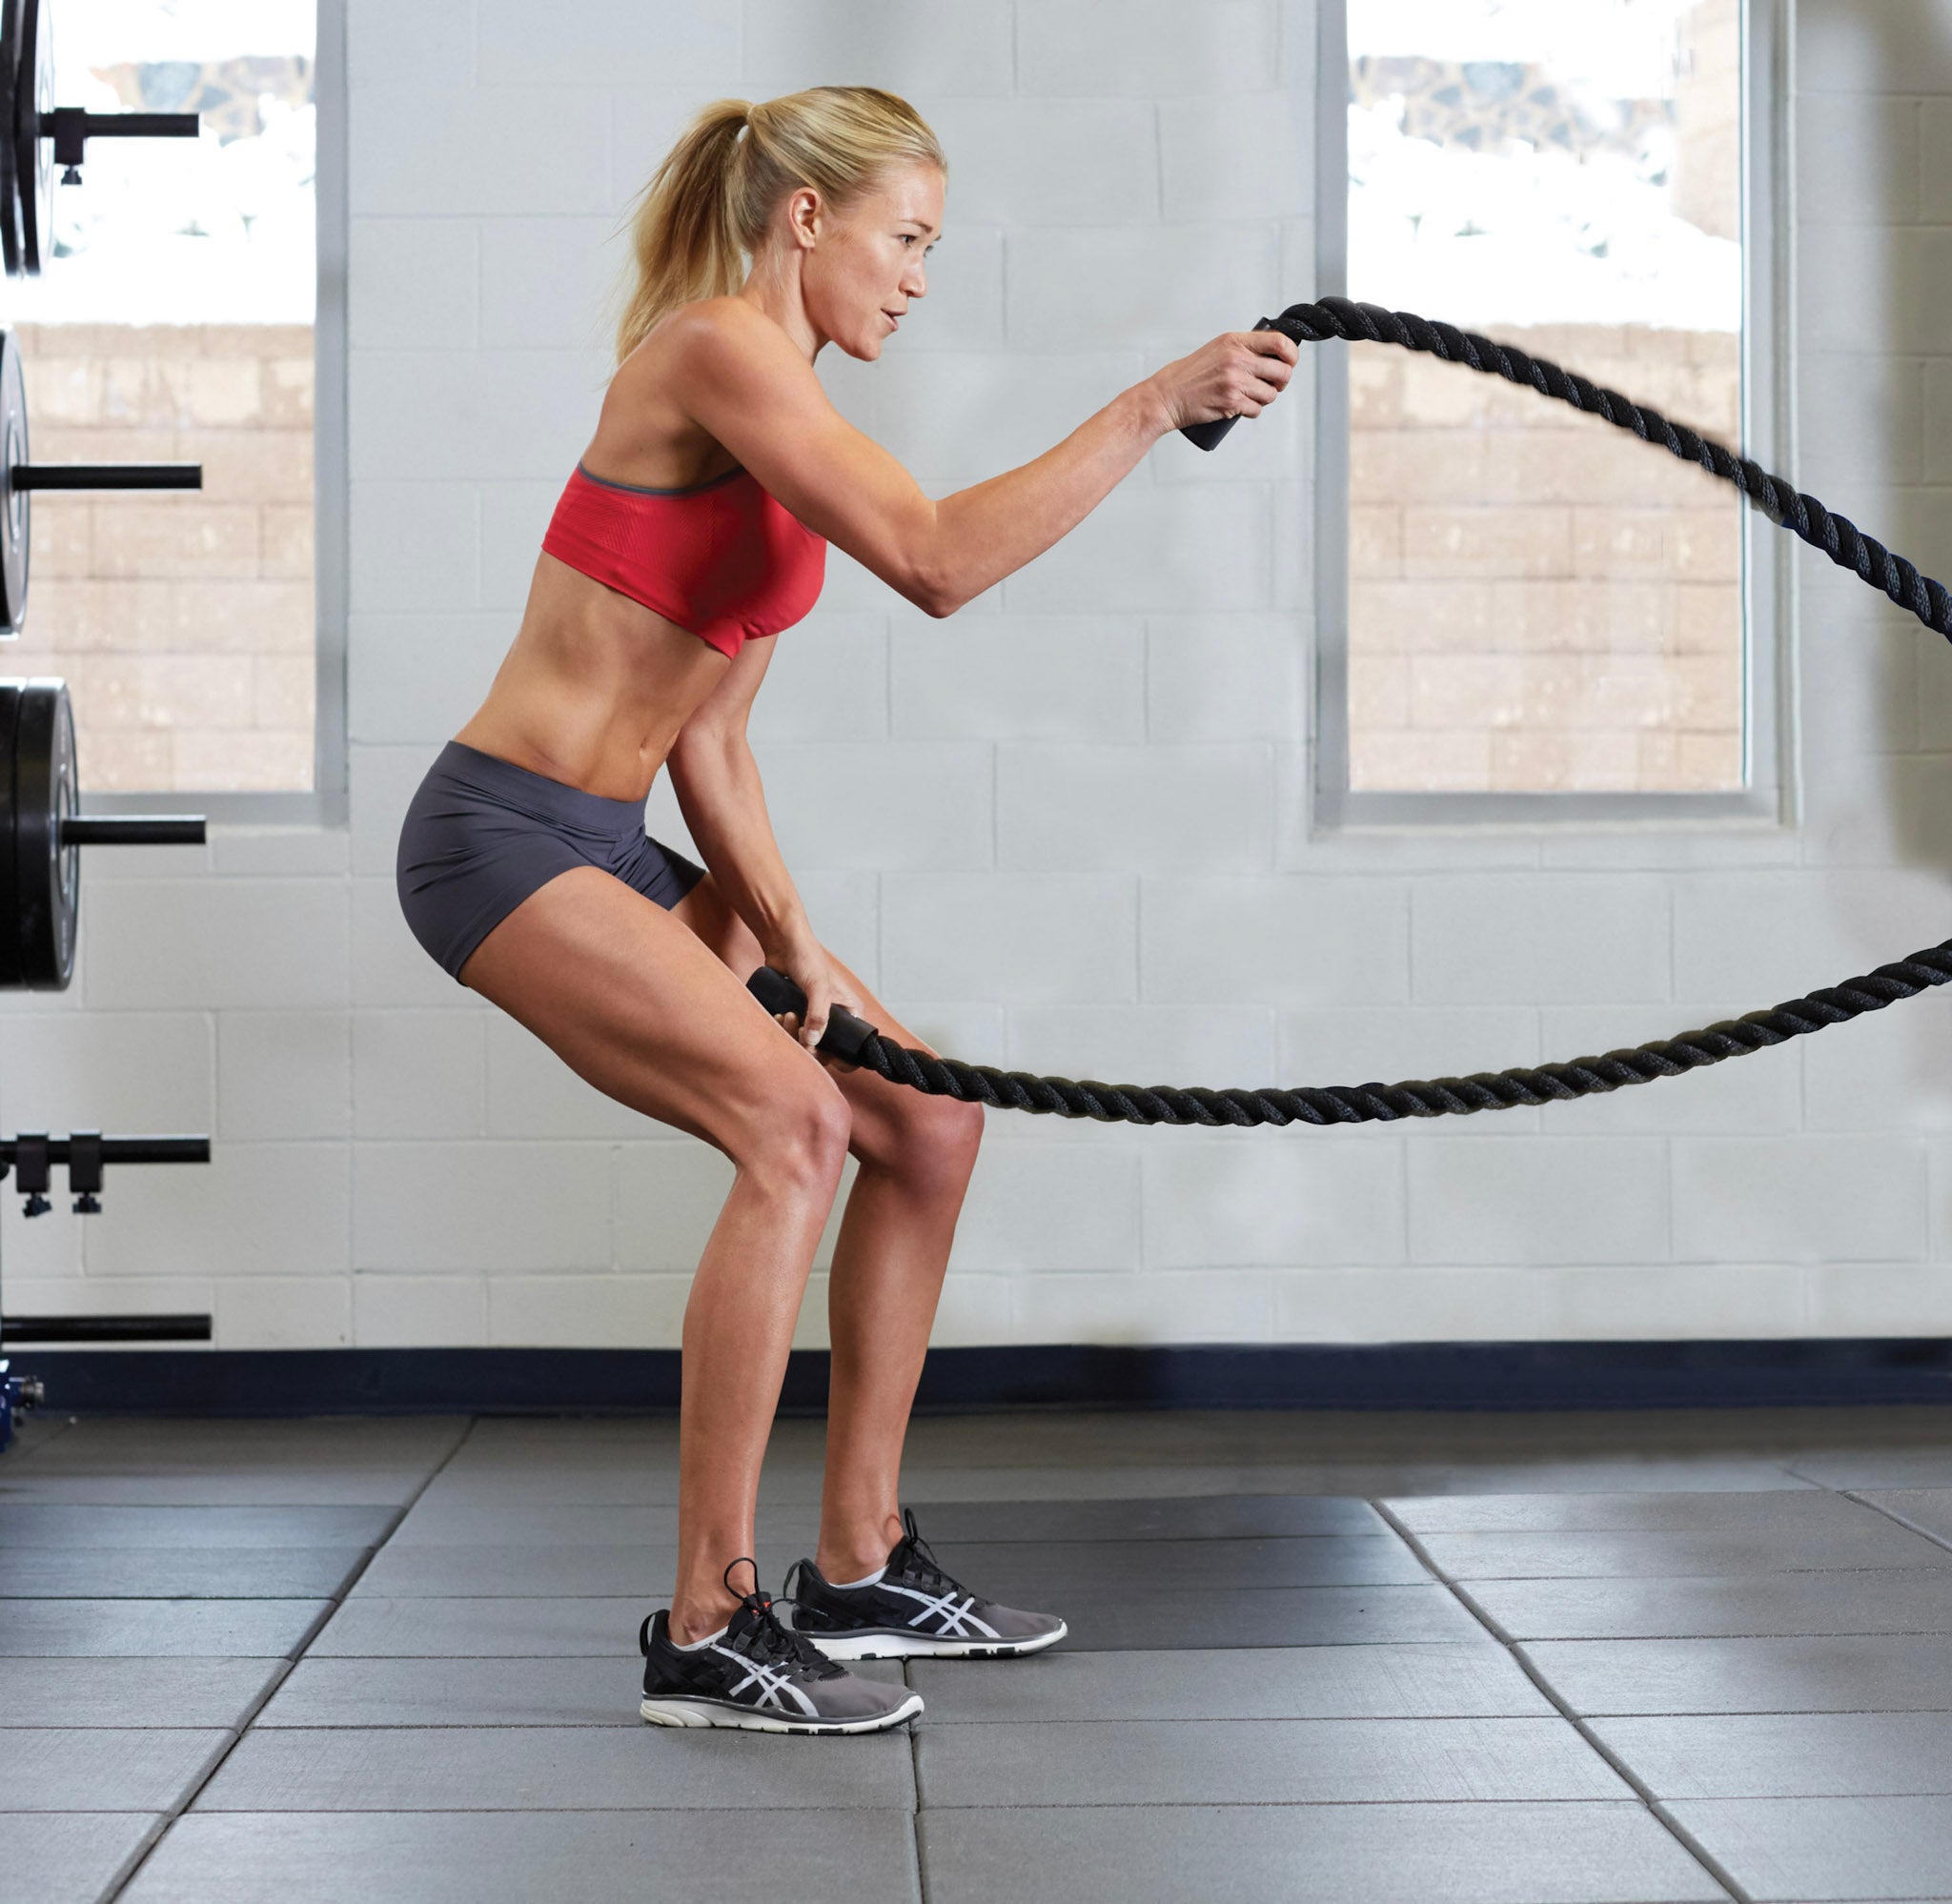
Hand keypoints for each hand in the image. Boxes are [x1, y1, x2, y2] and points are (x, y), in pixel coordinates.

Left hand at [760, 936, 861, 1068]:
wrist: (783, 944)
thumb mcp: (817, 986)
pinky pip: (792, 1034)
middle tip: (797, 1029)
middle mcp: (836, 1017)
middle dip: (808, 1045)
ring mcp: (816, 1017)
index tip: (820, 1051)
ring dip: (792, 1034)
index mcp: (850, 1011)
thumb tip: (812, 1042)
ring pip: (806, 1043)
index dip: (839, 1057)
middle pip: (826, 1050)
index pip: (853, 1046)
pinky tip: (779, 1016)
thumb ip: (818, 1015)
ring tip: (785, 1015)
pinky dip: (784, 1030)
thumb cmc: (807, 958)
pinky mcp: (798, 1014)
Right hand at [1142, 328, 1300, 434]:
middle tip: (1272, 384)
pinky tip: (1238, 406)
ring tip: (1249, 396)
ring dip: (1264, 398)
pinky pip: (1256, 409)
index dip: (1292, 354)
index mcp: (1235, 341)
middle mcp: (1237, 359)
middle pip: (1282, 372)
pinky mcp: (1231, 402)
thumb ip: (1243, 348)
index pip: (1280, 342)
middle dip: (1281, 382)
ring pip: (1271, 394)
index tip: (1289, 362)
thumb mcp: (1217, 349)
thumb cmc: (1189, 375)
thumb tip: (1273, 355)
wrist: (1167, 396)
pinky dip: (1251, 410)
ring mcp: (1235, 382)